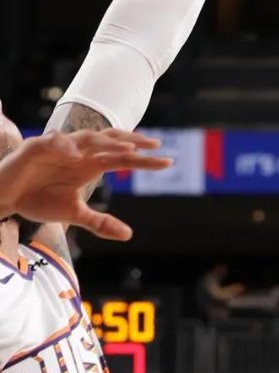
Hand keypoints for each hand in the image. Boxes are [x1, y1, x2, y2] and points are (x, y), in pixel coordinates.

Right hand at [0, 130, 170, 239]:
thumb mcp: (73, 214)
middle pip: (110, 143)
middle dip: (132, 142)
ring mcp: (59, 148)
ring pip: (86, 138)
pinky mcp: (36, 147)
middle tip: (155, 146)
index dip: (144, 160)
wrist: (6, 197)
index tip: (168, 162)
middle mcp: (78, 153)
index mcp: (89, 165)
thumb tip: (129, 234)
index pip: (122, 160)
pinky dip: (64, 145)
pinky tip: (75, 151)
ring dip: (106, 141)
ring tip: (127, 148)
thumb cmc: (40, 200)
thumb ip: (99, 222)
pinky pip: (52, 142)